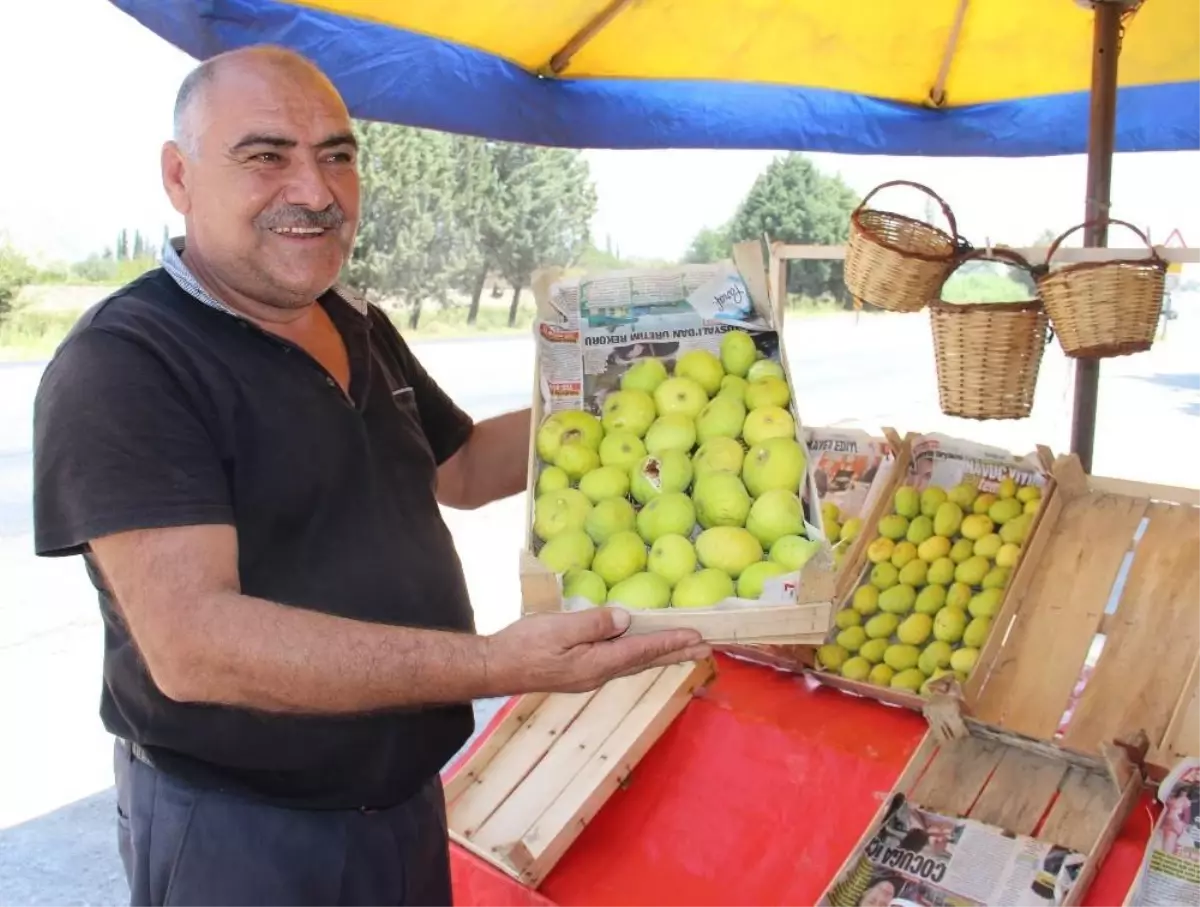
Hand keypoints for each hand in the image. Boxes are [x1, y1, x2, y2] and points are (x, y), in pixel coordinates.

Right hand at [483, 607, 709, 695]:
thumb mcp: (559, 629)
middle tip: (706, 648)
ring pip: (636, 664)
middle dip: (677, 653)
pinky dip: (642, 656)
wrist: (496, 667)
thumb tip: (626, 620)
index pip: (642, 650)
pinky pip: (622, 663)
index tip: (697, 636)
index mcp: (597, 663)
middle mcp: (599, 674)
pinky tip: (643, 652)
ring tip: (686, 651)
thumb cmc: (524, 645)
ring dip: (663, 656)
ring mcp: (590, 676)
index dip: (670, 642)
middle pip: (646, 662)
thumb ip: (593, 624)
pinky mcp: (581, 672)